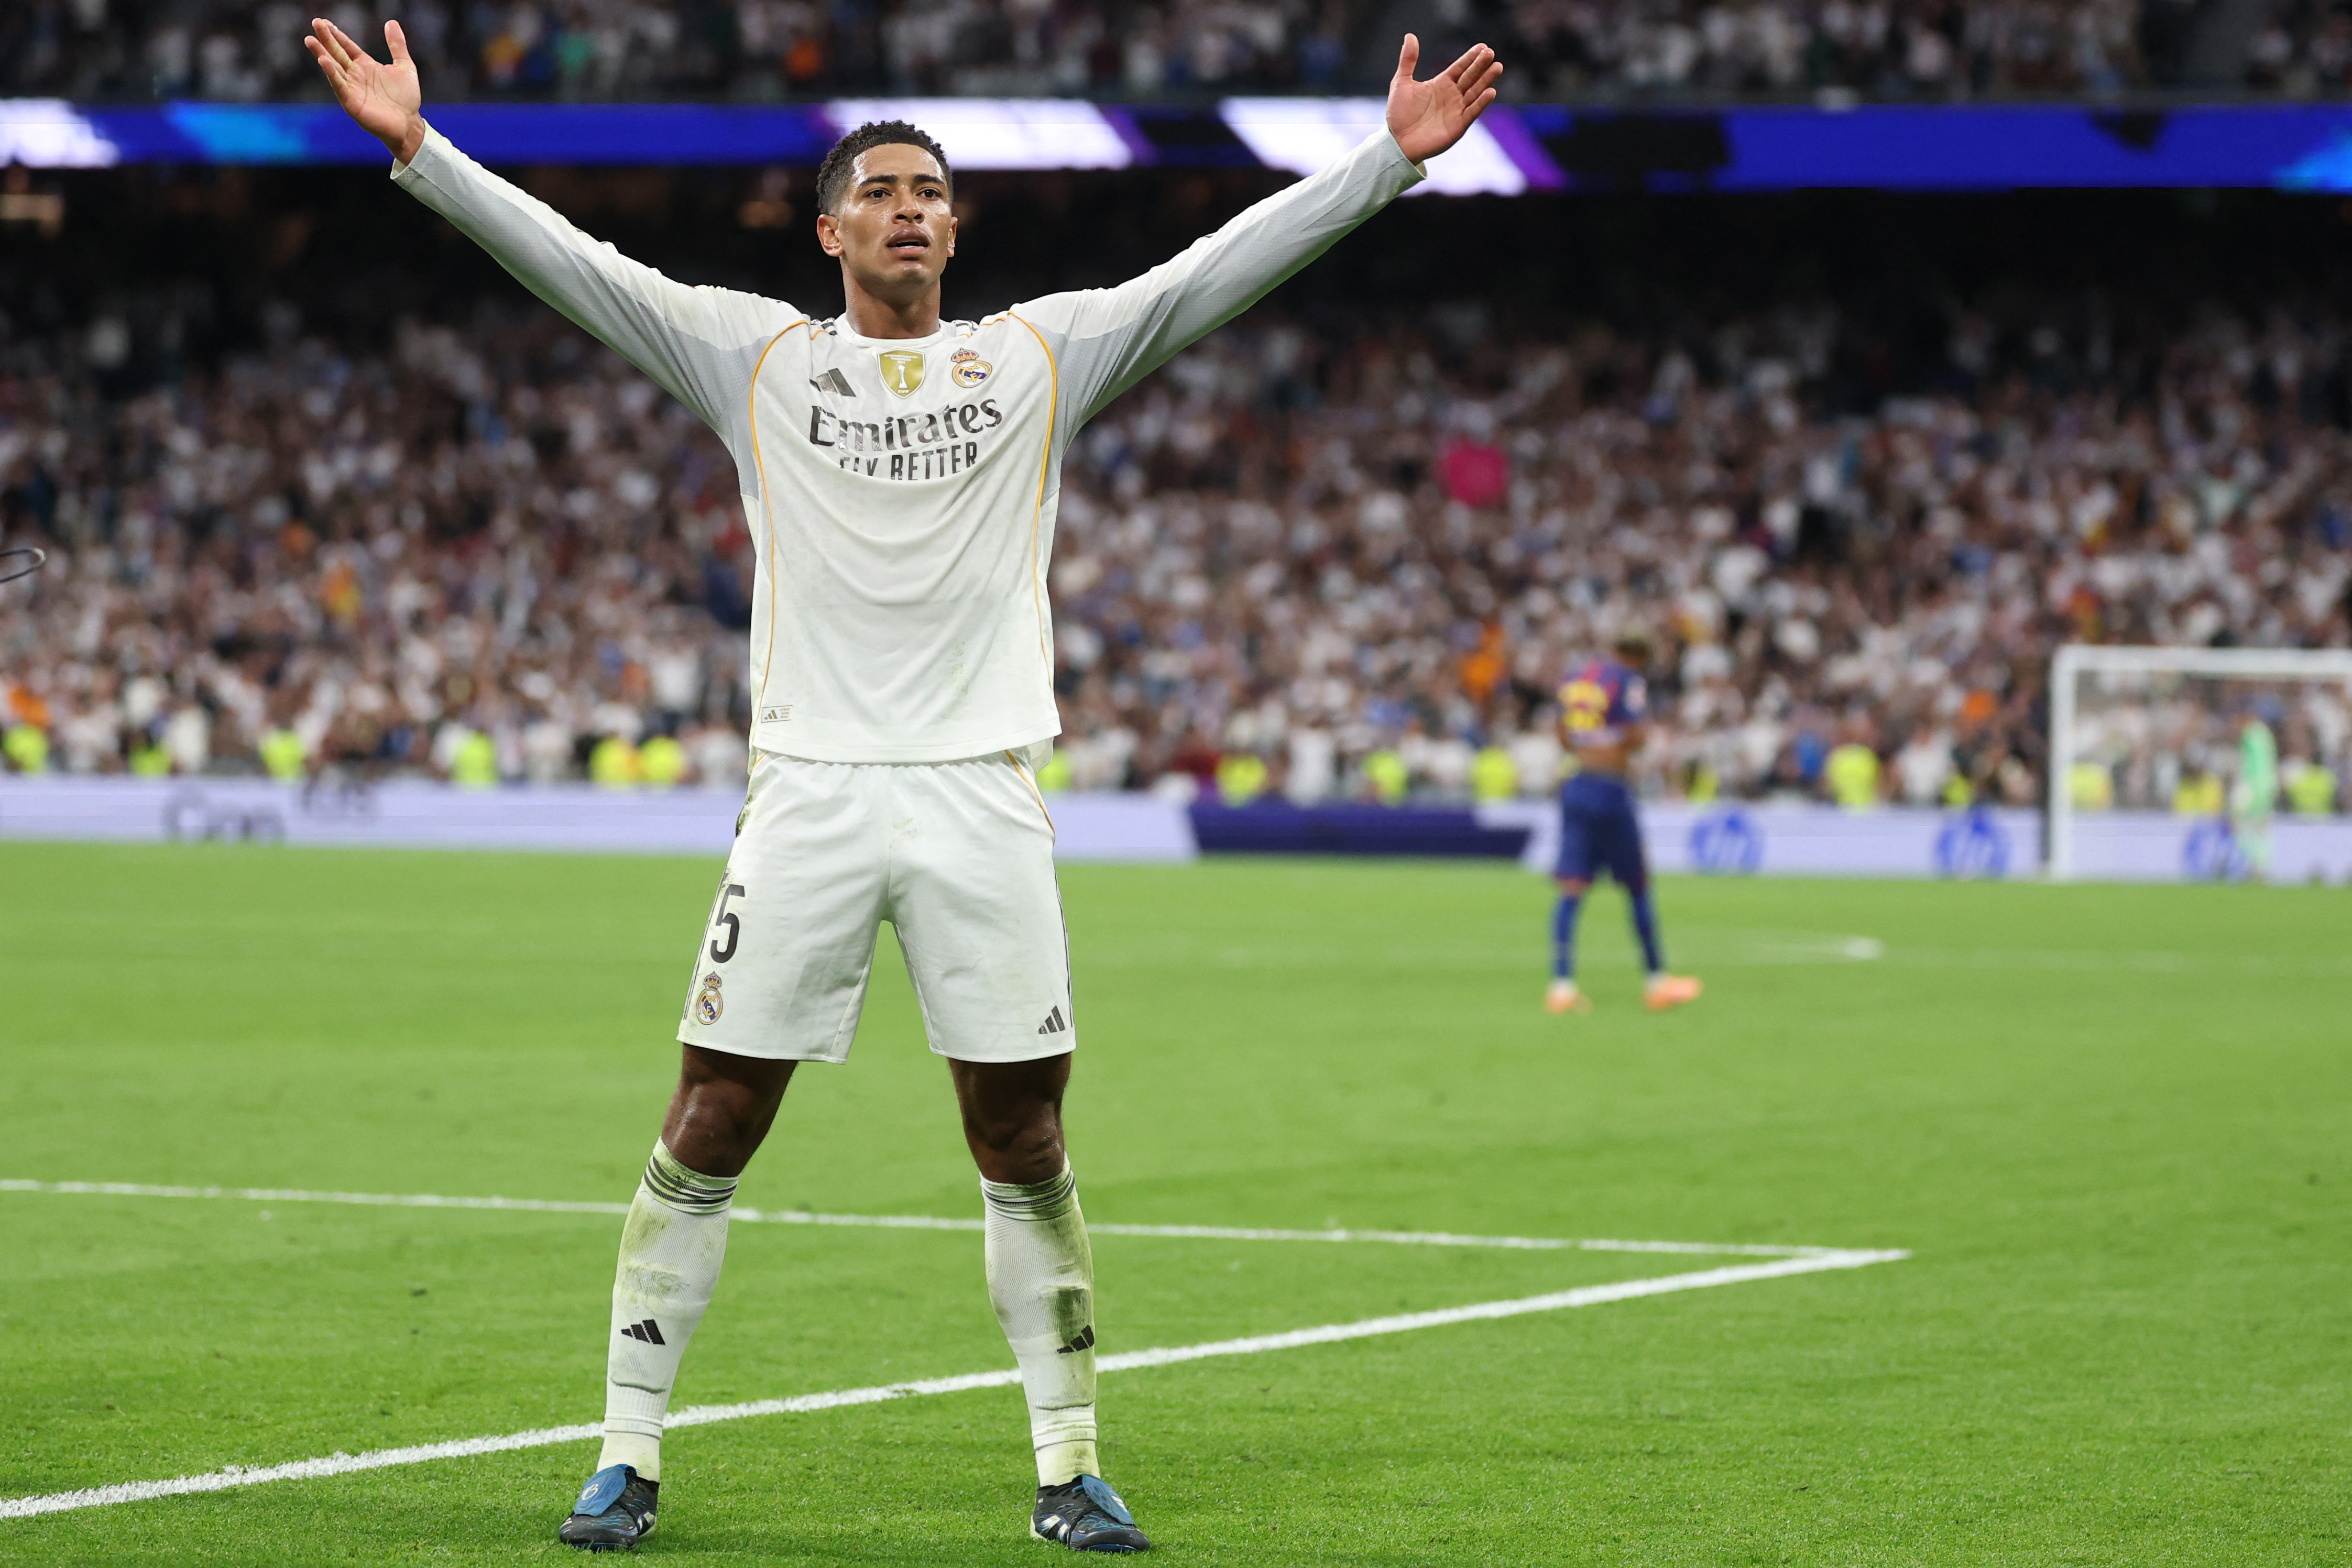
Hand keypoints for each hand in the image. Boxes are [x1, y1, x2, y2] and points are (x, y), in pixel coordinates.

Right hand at [306, 17, 424, 163]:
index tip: (324, 22)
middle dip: (326, 39)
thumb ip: (397, 45)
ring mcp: (352, 89)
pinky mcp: (352, 102)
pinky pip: (339, 86)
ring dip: (321, 54)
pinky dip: (331, 74)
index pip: (347, 46)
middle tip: (315, 23)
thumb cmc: (406, 98)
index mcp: (365, 65)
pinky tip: (323, 61)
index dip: (337, 34)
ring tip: (310, 40)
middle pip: (337, 53)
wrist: (409, 124)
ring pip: (333, 68)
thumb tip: (391, 22)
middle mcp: (355, 75)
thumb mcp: (405, 66)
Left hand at [1385, 35, 1501, 164]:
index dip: (1470, 58)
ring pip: (1475, 92)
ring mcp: (1457, 111)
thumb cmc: (1399, 114)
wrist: (1397, 142)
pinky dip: (1481, 103)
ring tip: (1497, 67)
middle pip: (1470, 78)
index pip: (1460, 68)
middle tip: (1491, 53)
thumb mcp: (1401, 82)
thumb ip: (1408, 60)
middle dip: (1481, 66)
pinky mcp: (1458, 126)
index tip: (1482, 46)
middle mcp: (1452, 96)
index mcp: (1441, 84)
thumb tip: (1410, 36)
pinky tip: (1491, 92)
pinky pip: (1472, 112)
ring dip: (1486, 81)